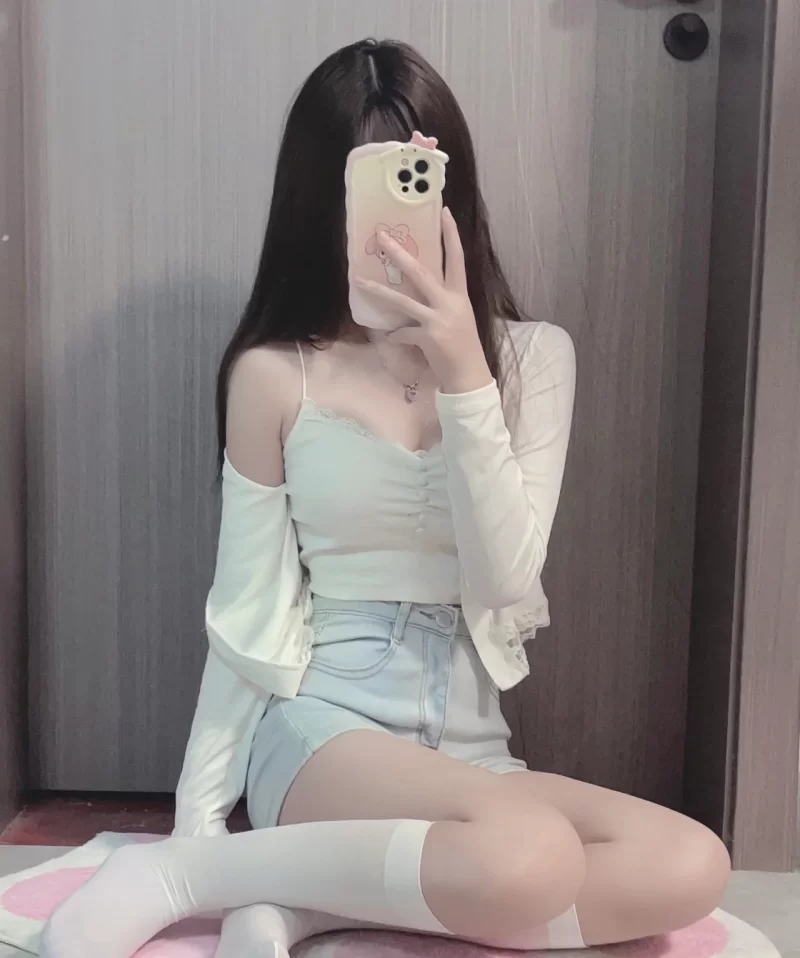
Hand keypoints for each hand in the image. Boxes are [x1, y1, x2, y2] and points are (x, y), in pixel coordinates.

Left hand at [354, 208, 493, 393]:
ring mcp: (439, 319)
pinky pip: (402, 333)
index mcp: (460, 295)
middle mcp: (450, 302)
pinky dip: (394, 335)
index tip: (443, 212)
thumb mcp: (458, 316)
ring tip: (359, 282)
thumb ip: (441, 301)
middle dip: (399, 254)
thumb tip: (419, 291)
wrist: (469, 375)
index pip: (456, 258)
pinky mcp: (428, 337)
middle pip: (421, 272)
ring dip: (379, 291)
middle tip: (381, 236)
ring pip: (403, 300)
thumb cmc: (463, 345)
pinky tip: (390, 338)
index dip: (451, 235)